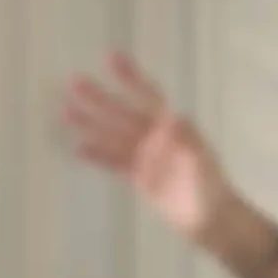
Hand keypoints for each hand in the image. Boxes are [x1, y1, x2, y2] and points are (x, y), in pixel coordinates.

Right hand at [59, 51, 231, 243]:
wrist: (211, 219)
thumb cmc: (211, 188)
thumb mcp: (203, 163)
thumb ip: (189, 141)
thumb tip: (174, 118)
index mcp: (172, 127)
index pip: (147, 96)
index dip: (130, 77)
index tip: (111, 58)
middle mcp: (156, 136)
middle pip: (122, 112)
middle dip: (99, 98)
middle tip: (74, 81)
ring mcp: (146, 156)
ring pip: (113, 135)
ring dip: (91, 123)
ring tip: (65, 111)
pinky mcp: (140, 176)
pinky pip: (114, 162)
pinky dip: (97, 155)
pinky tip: (78, 148)